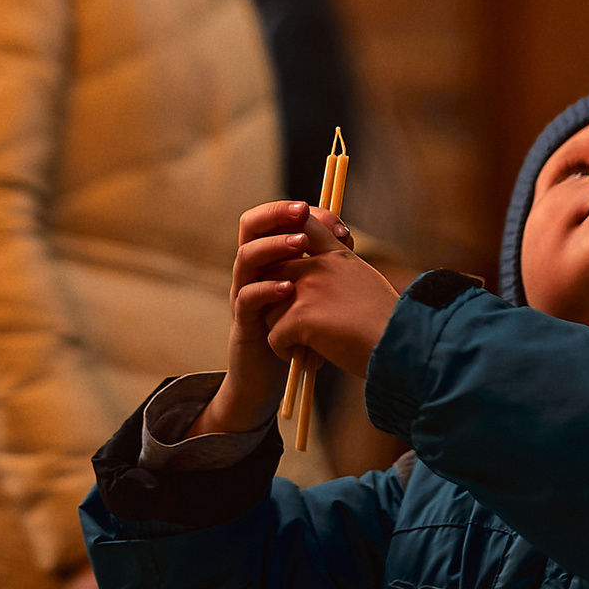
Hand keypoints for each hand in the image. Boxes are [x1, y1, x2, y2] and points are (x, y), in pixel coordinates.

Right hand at [190, 200, 322, 434]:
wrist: (274, 378)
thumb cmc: (299, 330)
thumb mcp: (314, 293)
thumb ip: (324, 266)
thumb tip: (344, 235)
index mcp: (270, 258)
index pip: (276, 218)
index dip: (303, 213)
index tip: (336, 222)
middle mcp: (252, 270)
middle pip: (250, 226)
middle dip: (276, 213)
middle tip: (302, 210)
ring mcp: (244, 294)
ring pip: (245, 257)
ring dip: (273, 246)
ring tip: (300, 243)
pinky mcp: (243, 323)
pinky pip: (246, 298)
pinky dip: (266, 289)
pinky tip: (289, 288)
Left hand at [263, 207, 396, 379]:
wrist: (401, 343)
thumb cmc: (388, 320)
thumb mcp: (365, 278)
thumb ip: (338, 270)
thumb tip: (318, 279)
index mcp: (336, 254)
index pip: (303, 227)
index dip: (288, 241)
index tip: (290, 268)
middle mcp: (318, 266)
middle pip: (273, 273)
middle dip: (277, 299)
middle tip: (297, 323)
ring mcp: (307, 290)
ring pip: (269, 308)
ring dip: (281, 329)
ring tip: (306, 344)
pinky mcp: (300, 318)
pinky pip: (274, 336)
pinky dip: (286, 351)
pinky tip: (308, 357)